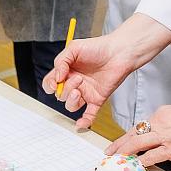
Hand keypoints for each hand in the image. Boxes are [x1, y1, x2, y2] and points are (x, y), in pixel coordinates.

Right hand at [43, 14, 170, 129]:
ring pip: (71, 106)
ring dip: (72, 101)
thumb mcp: (74, 48)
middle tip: (78, 79)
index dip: (50, 86)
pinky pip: (89, 114)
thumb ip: (61, 61)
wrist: (120, 52)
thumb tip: (57, 78)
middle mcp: (74, 83)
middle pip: (60, 96)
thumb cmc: (98, 47)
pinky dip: (84, 121)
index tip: (55, 84)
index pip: (51, 83)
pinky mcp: (97, 99)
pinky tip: (81, 123)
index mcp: (66, 71)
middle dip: (66, 89)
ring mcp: (86, 92)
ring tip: (79, 90)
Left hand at [106, 104, 170, 166]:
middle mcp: (160, 122)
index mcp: (162, 113)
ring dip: (124, 153)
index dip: (130, 135)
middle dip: (119, 143)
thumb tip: (162, 129)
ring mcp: (164, 136)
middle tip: (110, 151)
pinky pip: (150, 156)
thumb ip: (170, 121)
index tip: (124, 141)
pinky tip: (133, 167)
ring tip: (115, 160)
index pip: (141, 125)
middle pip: (134, 133)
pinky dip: (140, 162)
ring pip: (137, 144)